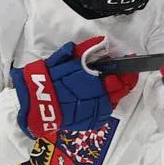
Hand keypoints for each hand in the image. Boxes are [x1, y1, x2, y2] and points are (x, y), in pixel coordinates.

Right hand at [10, 36, 136, 138]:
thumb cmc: (46, 80)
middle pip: (118, 91)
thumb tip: (100, 41)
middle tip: (124, 76)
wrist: (33, 104)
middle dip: (123, 83)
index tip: (130, 63)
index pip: (119, 78)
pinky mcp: (86, 122)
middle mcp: (95, 97)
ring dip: (114, 95)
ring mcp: (92, 112)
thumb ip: (83, 51)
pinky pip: (101, 115)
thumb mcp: (62, 60)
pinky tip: (101, 102)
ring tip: (112, 89)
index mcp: (92, 81)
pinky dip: (104, 107)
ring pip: (111, 103)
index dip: (127, 72)